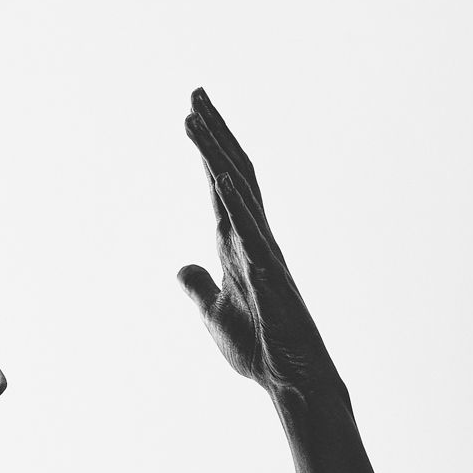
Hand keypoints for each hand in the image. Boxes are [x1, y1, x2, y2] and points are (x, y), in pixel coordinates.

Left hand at [178, 89, 338, 399]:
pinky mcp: (269, 280)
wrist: (291, 378)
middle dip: (214, 134)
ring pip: (238, 194)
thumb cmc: (260, 346)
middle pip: (234, 174)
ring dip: (214, 156)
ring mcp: (264, 255)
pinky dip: (236, 207)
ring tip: (194, 122)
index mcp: (239, 244)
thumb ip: (199, 286)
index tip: (191, 112)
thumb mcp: (214, 313)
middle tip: (194, 94)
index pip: (221, 185)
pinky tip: (220, 181)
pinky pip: (251, 235)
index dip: (206, 149)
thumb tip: (181, 268)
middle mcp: (254, 239)